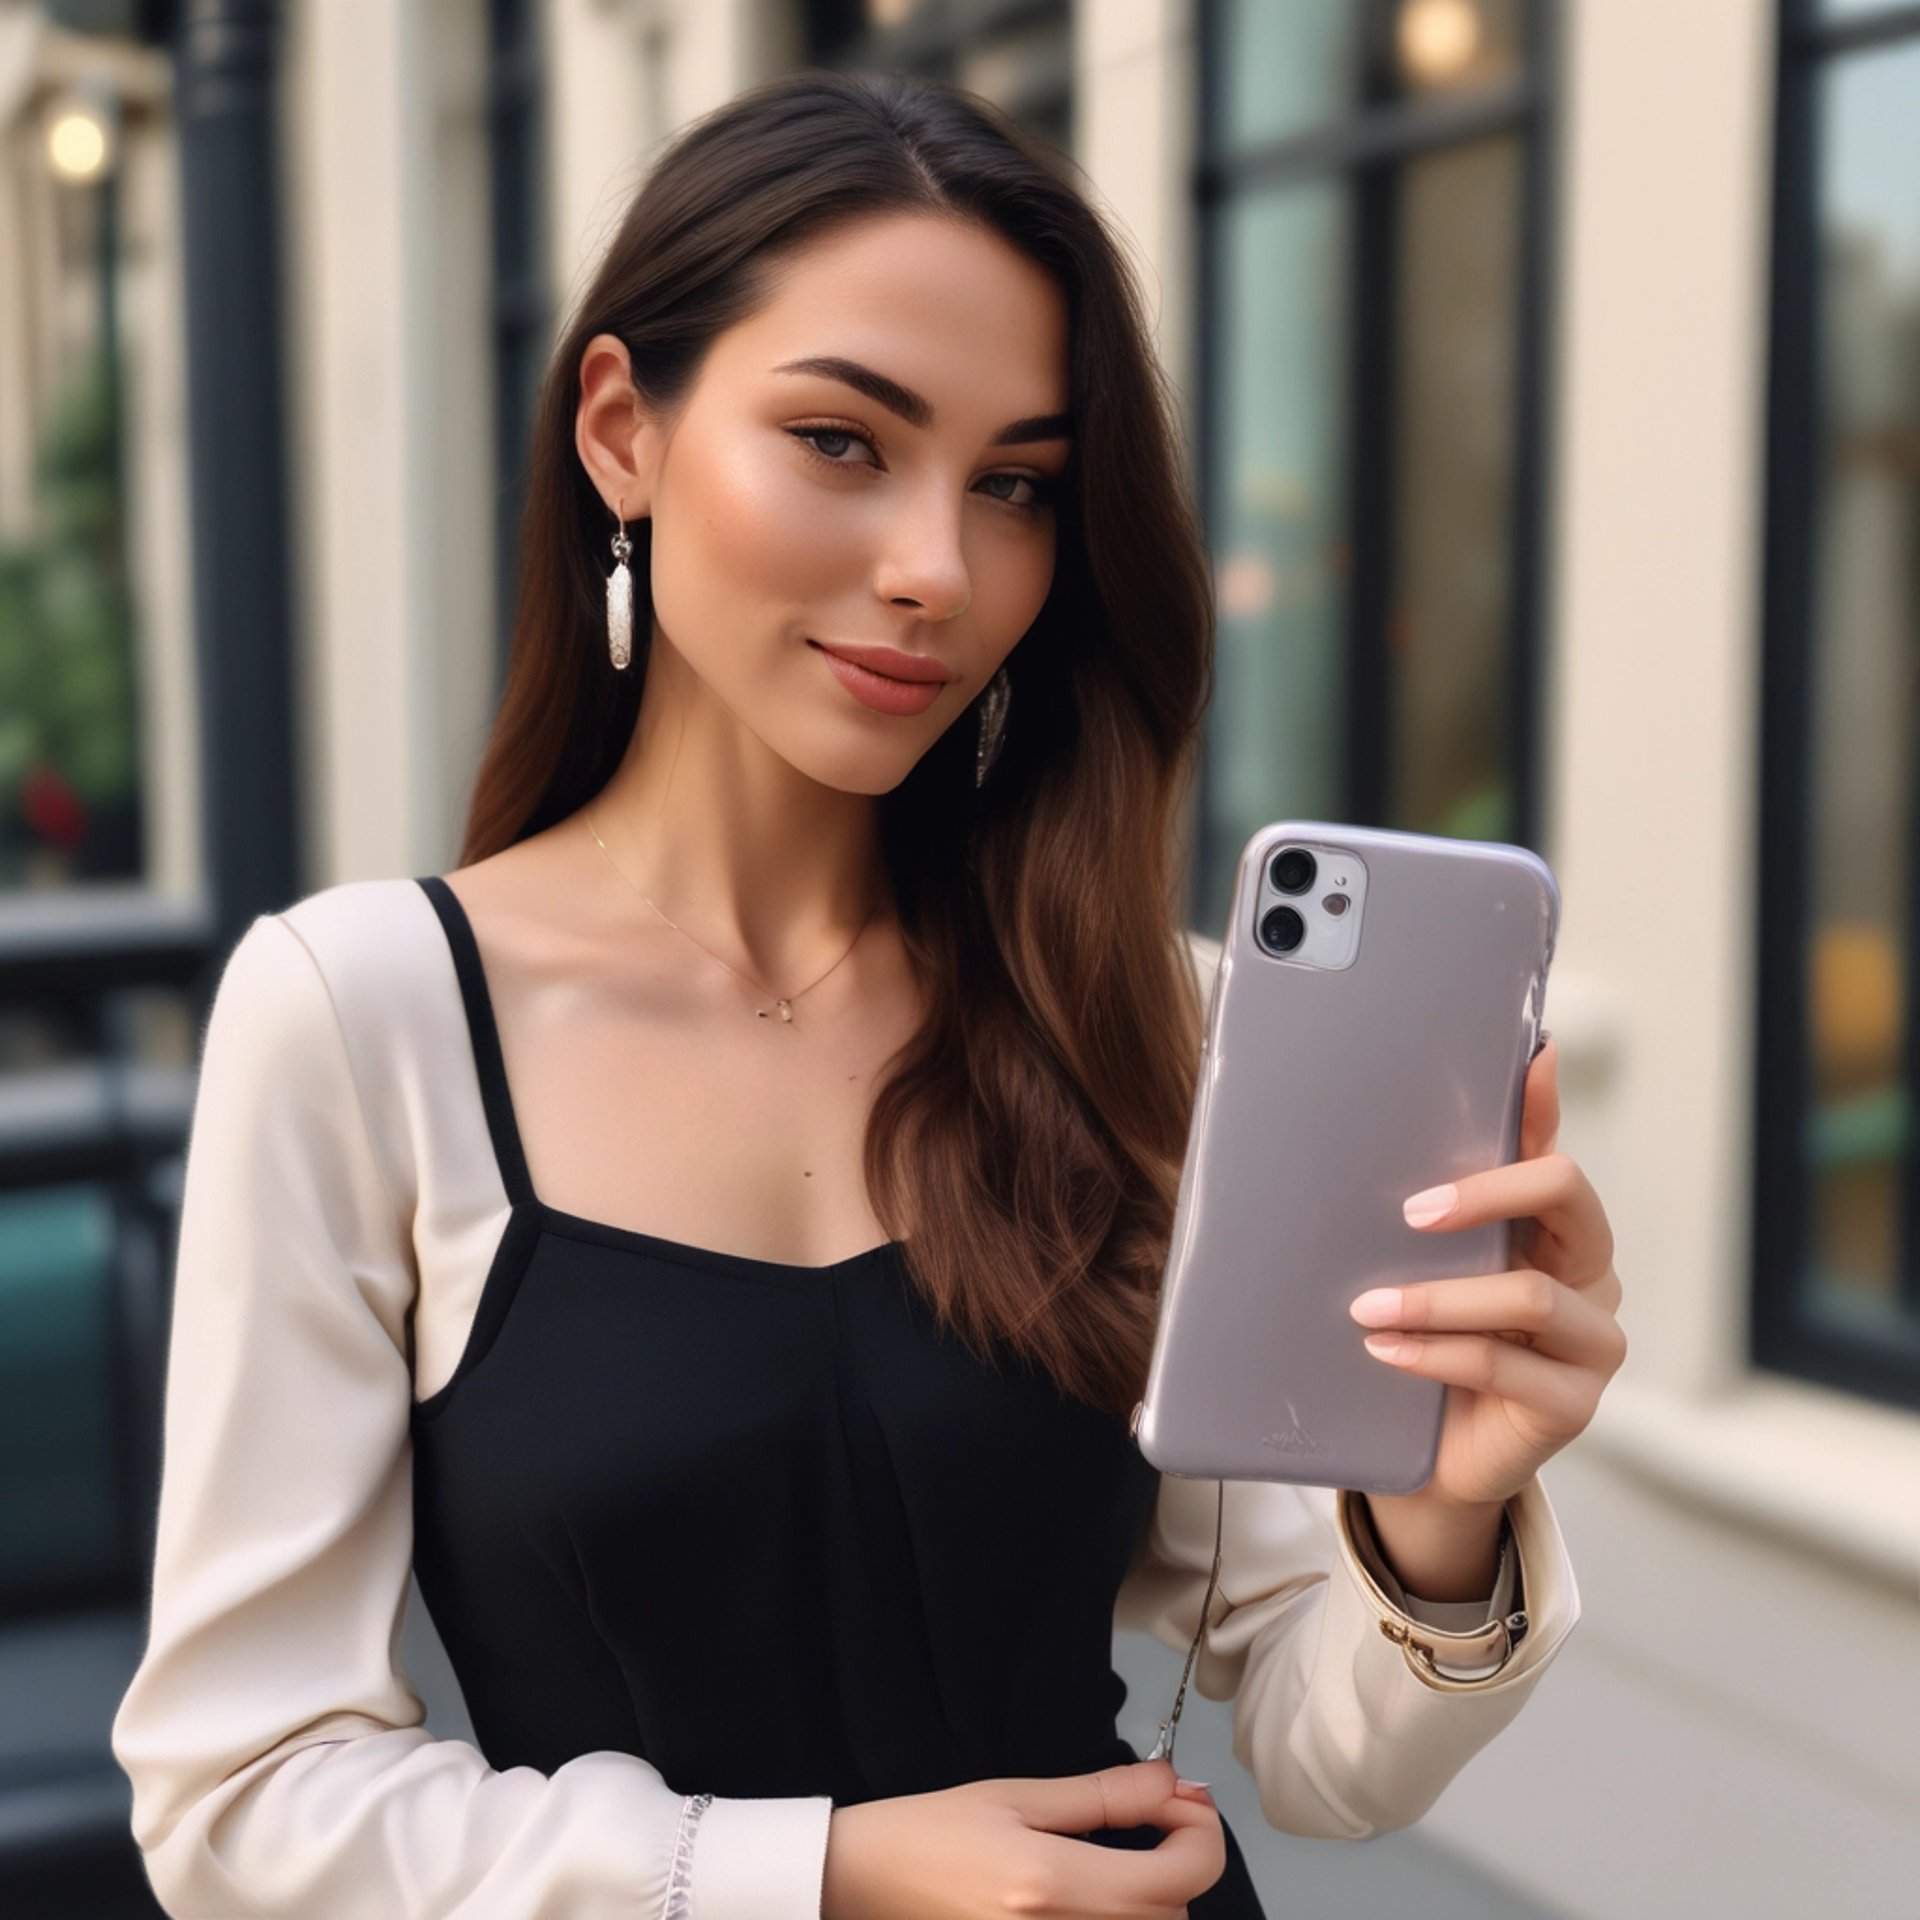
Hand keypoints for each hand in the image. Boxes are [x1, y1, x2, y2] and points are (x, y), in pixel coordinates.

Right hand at [819, 1756, 1223, 1919]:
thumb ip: (1101, 1795)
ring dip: (1152, 1900)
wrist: (862, 1882)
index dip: (1201, 1834)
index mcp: (1052, 1883)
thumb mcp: (1015, 1795)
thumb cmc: (931, 1830)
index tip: (1181, 1799)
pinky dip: (1116, 1918)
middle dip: (1179, 1864)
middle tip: (1153, 1819)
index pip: (1180, 1877)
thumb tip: (1170, 1781)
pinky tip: (1096, 1892)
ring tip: (1123, 1857)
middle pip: (1173, 1917)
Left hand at [1346, 1035, 1627, 1512]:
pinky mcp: (1573, 1406)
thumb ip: (1447, 1195)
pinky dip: (1433, 1353)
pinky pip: (1502, 1367)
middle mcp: (1592, 1279)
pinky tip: (1383, 1349)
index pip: (1556, 1154)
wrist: (1434, 1453)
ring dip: (1437, 1298)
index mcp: (1562, 1232)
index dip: (1537, 1111)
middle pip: (1568, 1199)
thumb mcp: (1437, 1263)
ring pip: (1528, 1296)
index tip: (1509, 1071)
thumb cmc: (1437, 1341)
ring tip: (1366, 1307)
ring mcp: (1594, 1344)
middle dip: (1488, 1193)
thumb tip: (1456, 1095)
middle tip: (1410, 1213)